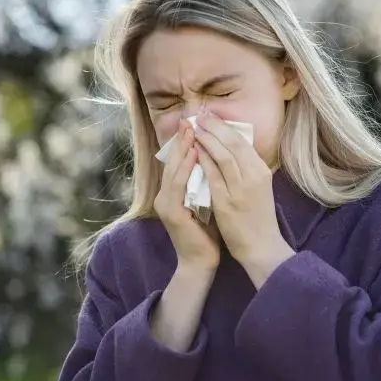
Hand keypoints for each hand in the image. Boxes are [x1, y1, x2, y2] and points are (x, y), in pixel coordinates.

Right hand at [154, 118, 220, 271]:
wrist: (201, 262)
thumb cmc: (208, 233)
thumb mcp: (207, 201)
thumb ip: (207, 182)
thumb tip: (216, 158)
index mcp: (172, 193)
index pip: (178, 162)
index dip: (185, 142)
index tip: (196, 123)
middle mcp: (164, 196)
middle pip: (172, 162)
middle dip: (182, 140)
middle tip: (191, 119)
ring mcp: (165, 204)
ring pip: (173, 170)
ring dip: (183, 149)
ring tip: (192, 130)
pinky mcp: (171, 213)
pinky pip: (178, 185)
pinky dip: (186, 168)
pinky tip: (194, 154)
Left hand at [194, 110, 293, 278]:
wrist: (262, 247)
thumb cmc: (258, 219)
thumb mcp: (258, 189)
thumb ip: (247, 170)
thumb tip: (233, 150)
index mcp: (261, 172)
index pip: (242, 142)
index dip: (225, 127)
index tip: (212, 116)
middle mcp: (254, 176)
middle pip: (233, 143)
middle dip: (215, 127)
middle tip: (200, 115)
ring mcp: (241, 189)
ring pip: (223, 156)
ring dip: (207, 139)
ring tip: (194, 127)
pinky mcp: (228, 202)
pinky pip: (213, 176)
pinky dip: (203, 161)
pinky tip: (193, 151)